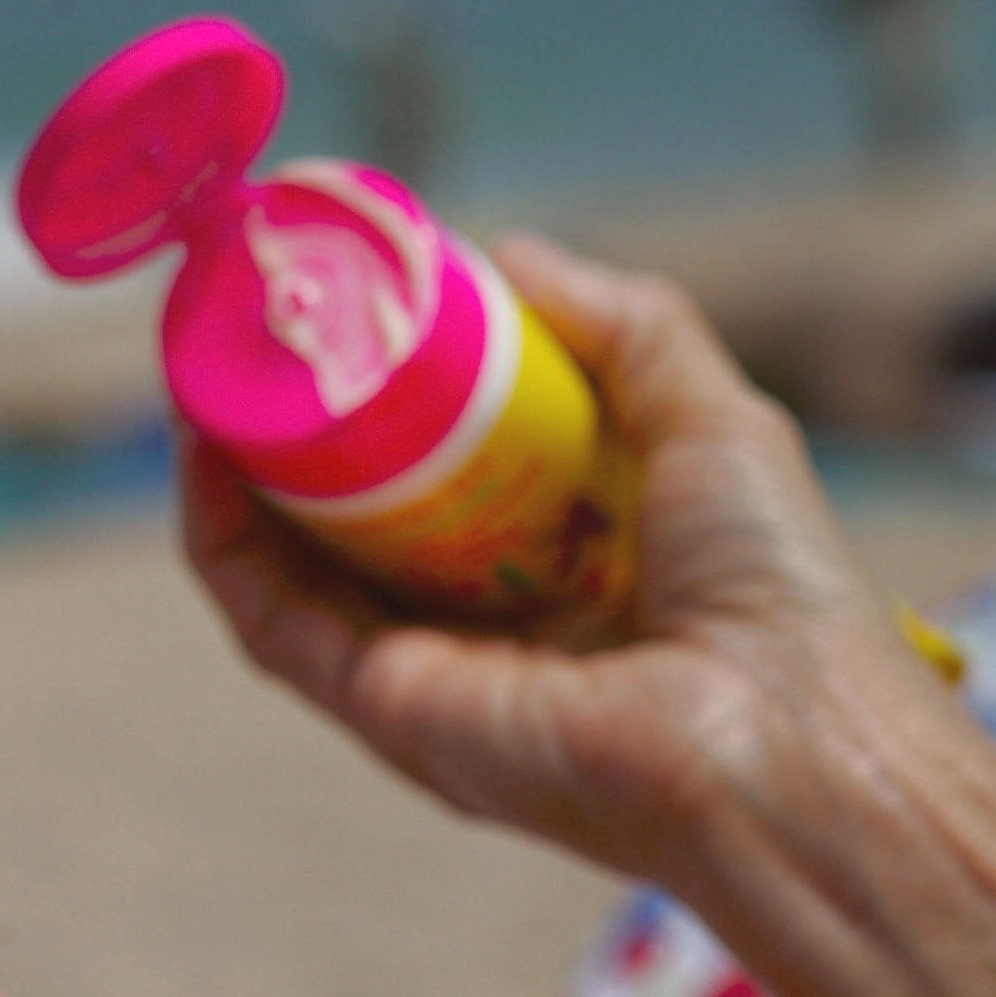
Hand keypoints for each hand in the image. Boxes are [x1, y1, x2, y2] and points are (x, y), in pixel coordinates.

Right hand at [183, 233, 966, 887]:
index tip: (340, 321)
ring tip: (209, 372)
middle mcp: (479, 635)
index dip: (380, 404)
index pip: (438, 485)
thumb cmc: (780, 594)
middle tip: (253, 338)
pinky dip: (224, 537)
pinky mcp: (383, 709)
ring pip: (288, 568)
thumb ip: (627, 330)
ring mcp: (424, 678)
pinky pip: (271, 619)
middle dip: (287, 431)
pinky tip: (206, 451)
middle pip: (346, 523)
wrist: (788, 741)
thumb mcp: (713, 419)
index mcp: (558, 578)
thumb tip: (508, 255)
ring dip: (232, 475)